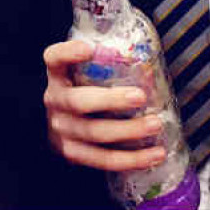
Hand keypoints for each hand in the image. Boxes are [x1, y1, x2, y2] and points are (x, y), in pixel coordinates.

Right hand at [43, 40, 164, 171]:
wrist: (63, 126)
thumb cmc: (83, 92)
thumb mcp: (85, 75)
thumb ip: (107, 67)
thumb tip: (150, 67)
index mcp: (58, 76)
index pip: (54, 58)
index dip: (68, 53)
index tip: (89, 49)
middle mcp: (56, 101)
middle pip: (78, 102)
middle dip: (111, 100)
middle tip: (140, 96)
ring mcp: (62, 130)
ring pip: (94, 133)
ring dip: (128, 131)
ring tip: (155, 125)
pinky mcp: (73, 153)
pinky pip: (103, 159)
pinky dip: (131, 159)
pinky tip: (154, 155)